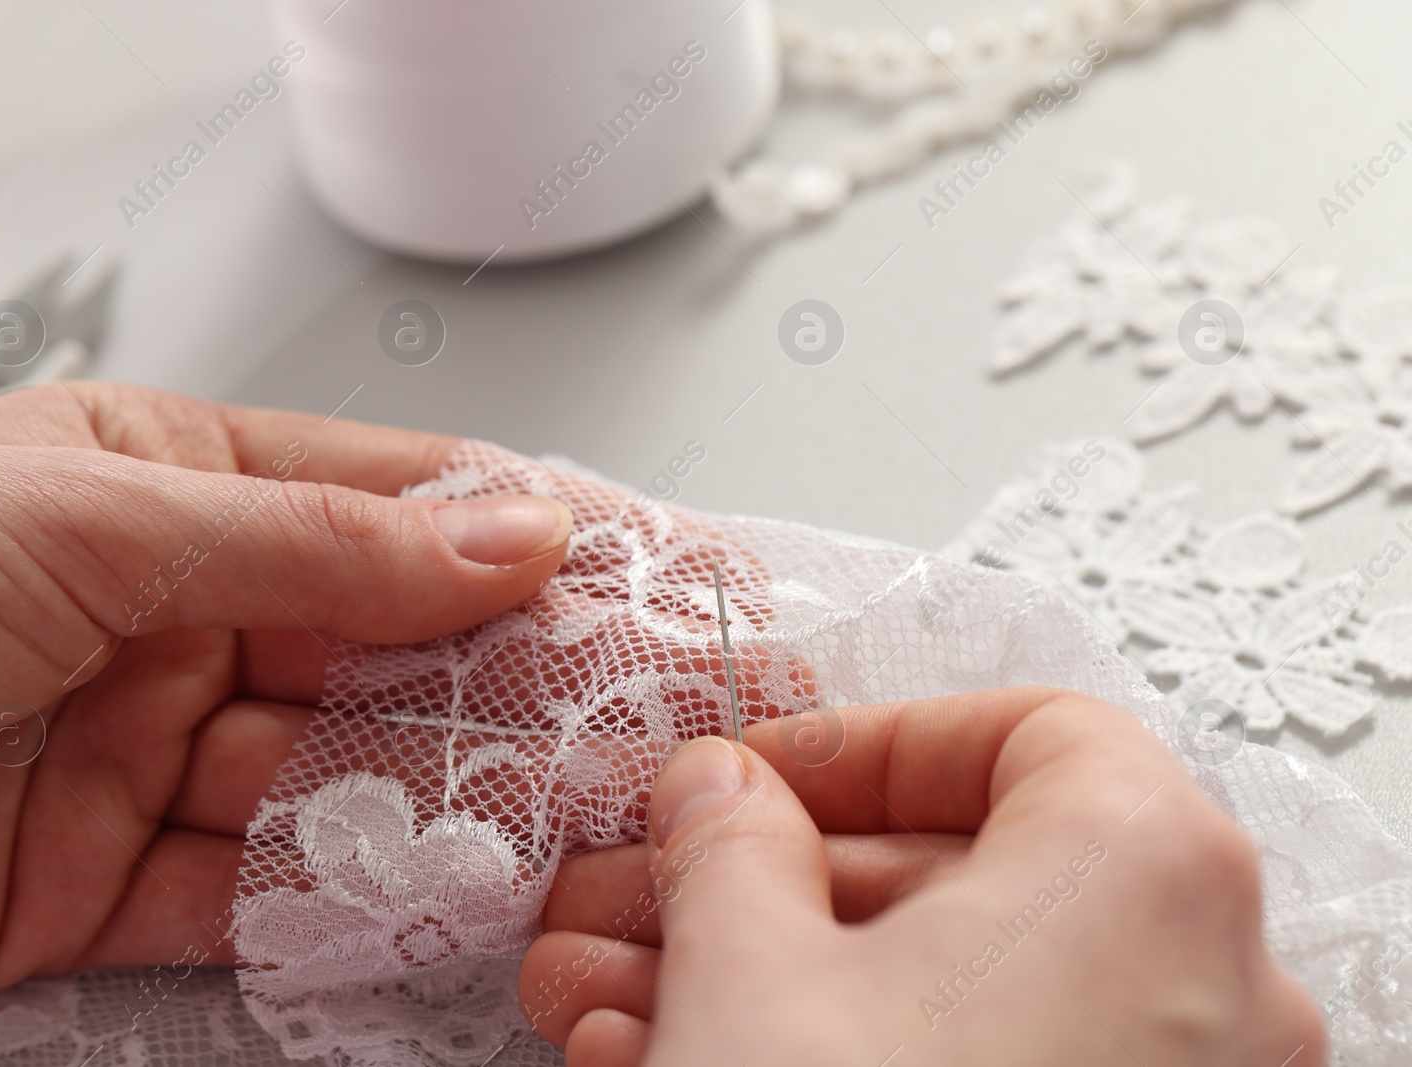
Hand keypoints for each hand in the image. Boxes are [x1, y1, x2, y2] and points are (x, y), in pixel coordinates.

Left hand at [0, 383, 572, 989]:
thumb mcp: (104, 516)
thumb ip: (318, 543)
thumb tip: (504, 535)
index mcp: (178, 488)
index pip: (386, 504)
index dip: (512, 536)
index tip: (629, 569)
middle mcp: (175, 619)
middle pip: (376, 656)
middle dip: (492, 687)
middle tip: (614, 715)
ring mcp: (143, 752)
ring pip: (327, 782)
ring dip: (424, 803)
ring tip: (537, 817)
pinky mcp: (97, 882)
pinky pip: (244, 894)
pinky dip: (323, 901)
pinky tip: (402, 894)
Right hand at [521, 688, 1326, 1065]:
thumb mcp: (749, 973)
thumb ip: (730, 838)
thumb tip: (719, 791)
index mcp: (1143, 875)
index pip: (1019, 734)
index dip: (862, 744)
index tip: (749, 779)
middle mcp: (1194, 995)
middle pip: (952, 878)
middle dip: (753, 882)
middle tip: (632, 892)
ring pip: (936, 998)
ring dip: (756, 978)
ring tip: (602, 995)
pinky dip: (828, 1065)